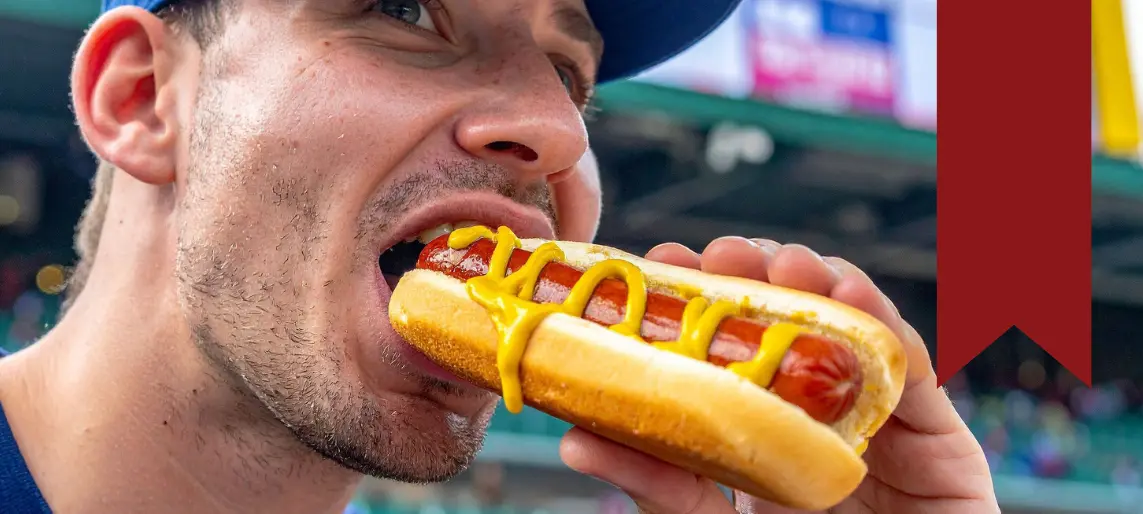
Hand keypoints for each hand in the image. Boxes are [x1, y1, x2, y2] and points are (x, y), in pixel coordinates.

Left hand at [558, 237, 999, 512]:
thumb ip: (659, 483)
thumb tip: (576, 438)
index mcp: (763, 434)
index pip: (731, 349)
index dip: (700, 299)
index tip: (660, 262)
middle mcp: (822, 419)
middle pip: (792, 326)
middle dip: (758, 276)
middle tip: (721, 256)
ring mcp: (881, 426)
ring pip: (852, 332)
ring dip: (819, 283)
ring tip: (784, 263)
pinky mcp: (941, 443)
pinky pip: (912, 373)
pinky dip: (883, 325)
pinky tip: (848, 295)